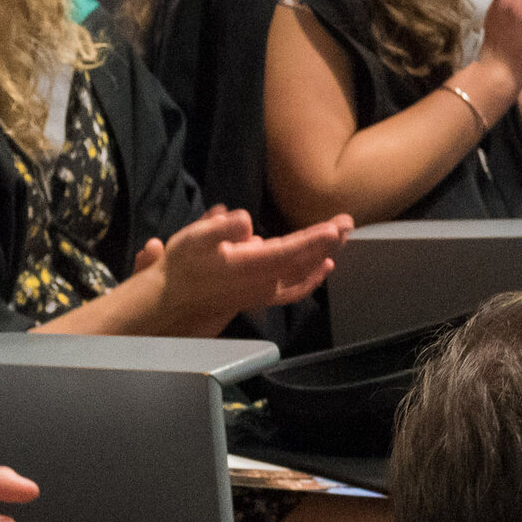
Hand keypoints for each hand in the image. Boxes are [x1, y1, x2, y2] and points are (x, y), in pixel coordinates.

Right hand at [136, 207, 348, 334]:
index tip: (335, 228)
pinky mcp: (262, 295)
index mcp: (250, 266)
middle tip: (348, 222)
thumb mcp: (194, 239)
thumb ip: (220, 229)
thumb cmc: (183, 265)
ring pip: (303, 274)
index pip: (290, 251)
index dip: (314, 240)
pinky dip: (313, 277)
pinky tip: (325, 267)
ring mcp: (265, 291)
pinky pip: (296, 288)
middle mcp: (263, 282)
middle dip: (328, 241)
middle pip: (304, 261)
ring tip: (343, 237)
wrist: (173, 300)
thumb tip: (245, 221)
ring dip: (324, 254)